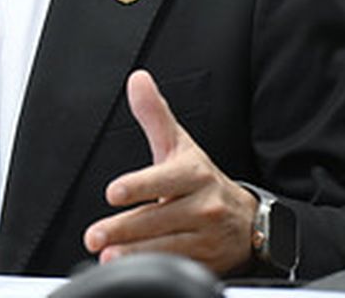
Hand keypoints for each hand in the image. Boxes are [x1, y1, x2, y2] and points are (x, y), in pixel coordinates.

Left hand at [82, 70, 256, 273]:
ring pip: (168, 245)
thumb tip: (138, 80)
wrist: (249, 220)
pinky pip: (178, 263)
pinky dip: (154, 265)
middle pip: (159, 218)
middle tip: (95, 235)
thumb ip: (155, 115)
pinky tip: (129, 265)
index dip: (140, 185)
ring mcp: (206, 236)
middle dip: (125, 228)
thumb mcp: (180, 145)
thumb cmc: (201, 180)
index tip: (114, 192)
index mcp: (194, 174)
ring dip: (135, 252)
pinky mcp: (206, 260)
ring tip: (107, 254)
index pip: (165, 179)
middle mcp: (203, 205)